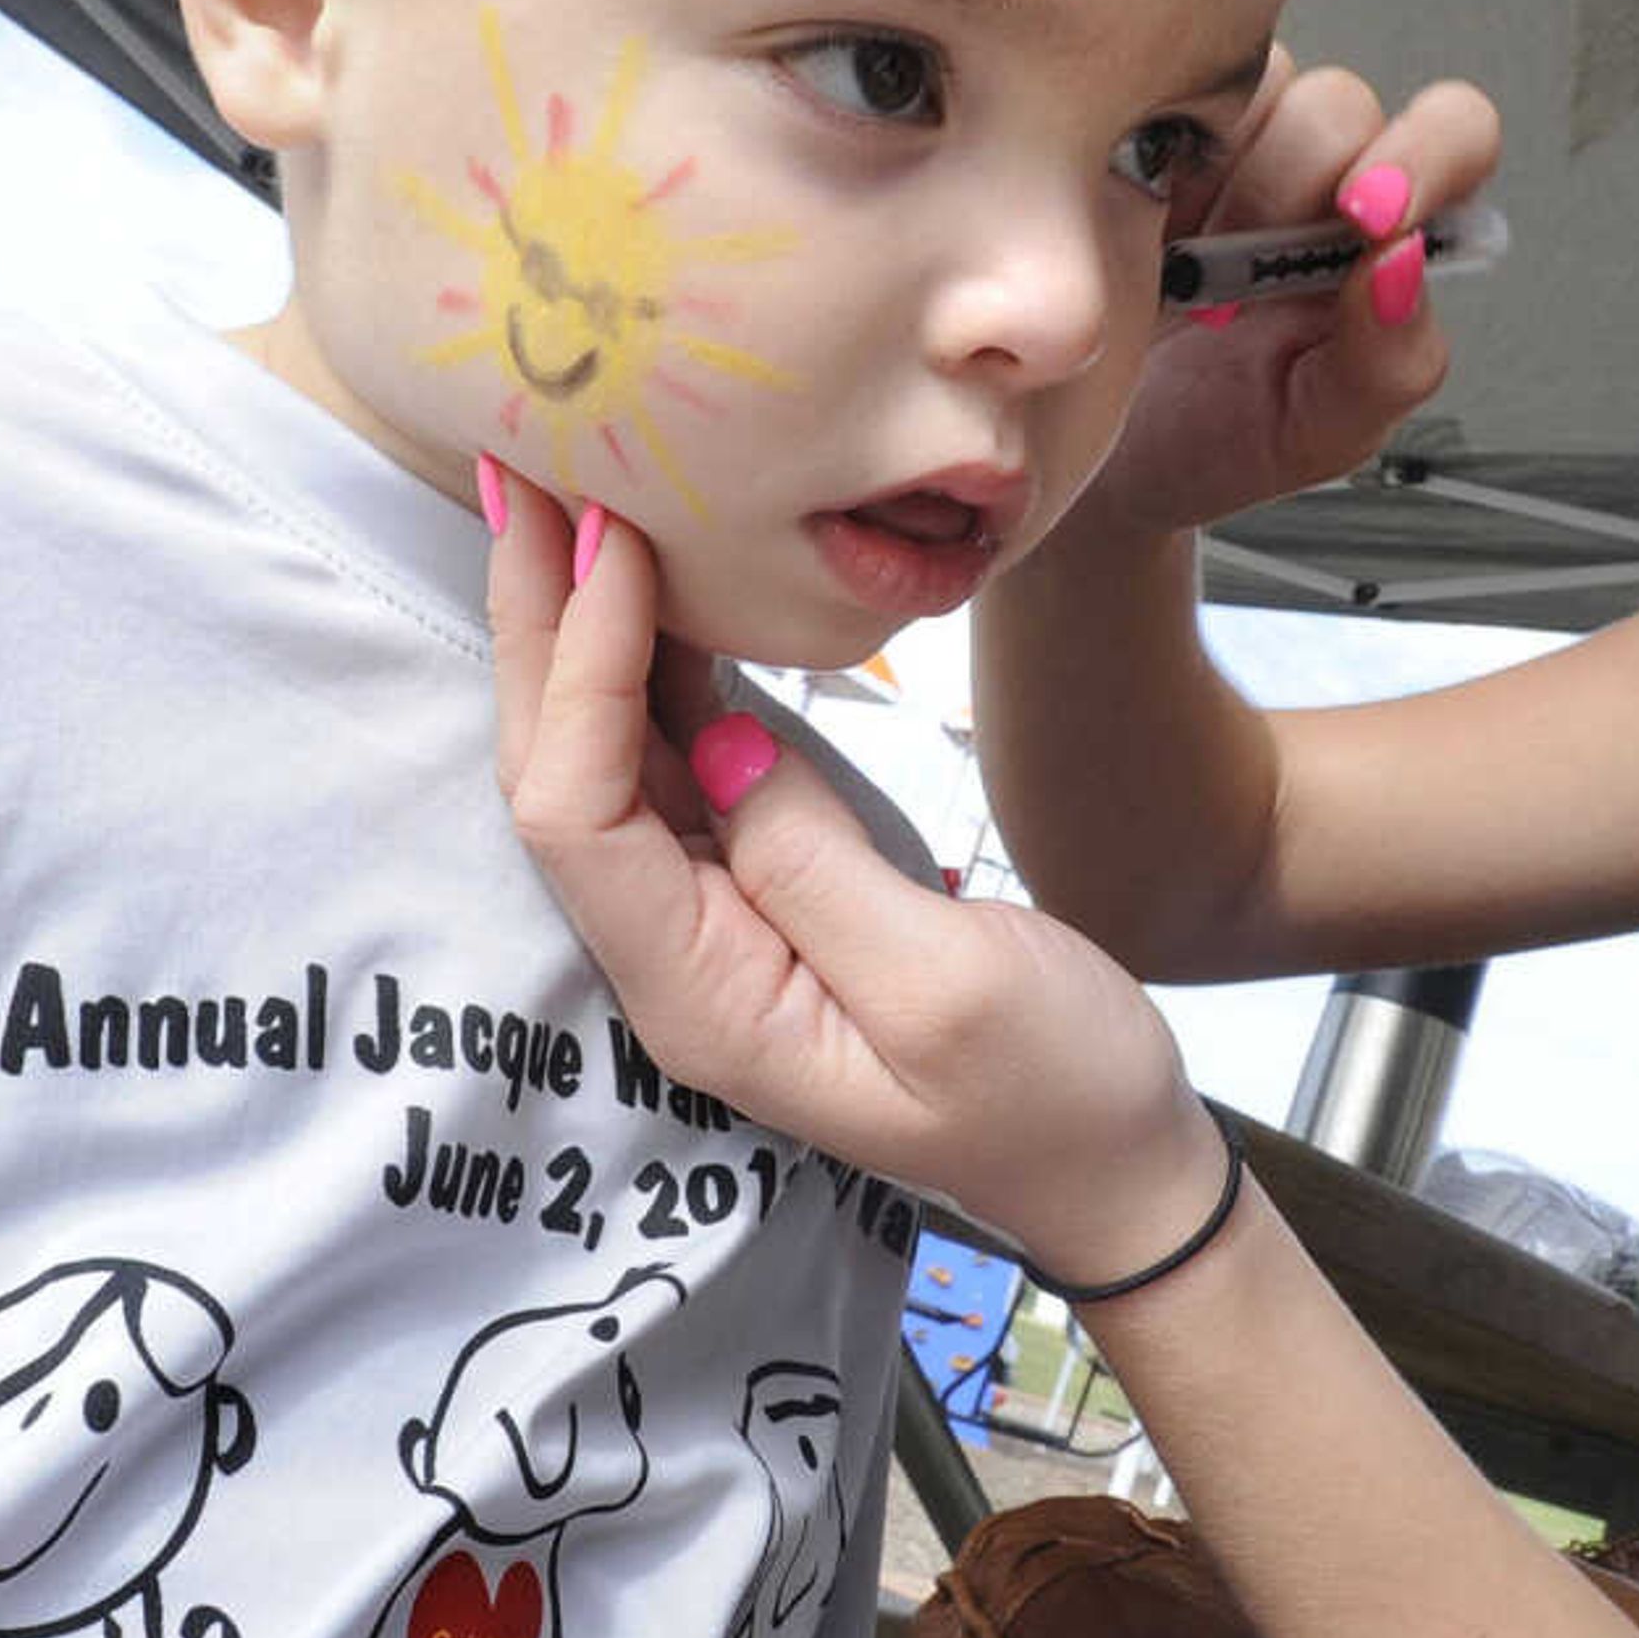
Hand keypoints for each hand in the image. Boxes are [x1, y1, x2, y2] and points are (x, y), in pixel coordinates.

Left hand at [486, 469, 1233, 1275]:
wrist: (1114, 1160)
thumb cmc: (1053, 1089)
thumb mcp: (949, 986)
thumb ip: (814, 866)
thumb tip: (718, 738)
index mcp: (702, 1000)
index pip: (578, 815)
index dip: (578, 672)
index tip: (612, 545)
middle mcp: (678, 961)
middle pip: (560, 776)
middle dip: (539, 627)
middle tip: (525, 477)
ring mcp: (718, 924)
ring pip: (610, 760)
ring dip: (584, 632)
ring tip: (569, 501)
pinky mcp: (768, 889)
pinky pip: (682, 765)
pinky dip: (663, 665)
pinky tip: (662, 583)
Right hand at [1085, 58, 1502, 538]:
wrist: (1092, 461)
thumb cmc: (1220, 440)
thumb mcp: (1319, 434)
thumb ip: (1389, 362)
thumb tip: (1403, 265)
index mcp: (1391, 234)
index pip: (1456, 134)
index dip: (1423, 154)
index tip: (1364, 215)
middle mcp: (1321, 172)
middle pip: (1339, 105)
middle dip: (1285, 191)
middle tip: (1234, 285)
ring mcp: (1231, 141)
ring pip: (1247, 86)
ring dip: (1210, 180)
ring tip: (1172, 271)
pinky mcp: (1144, 130)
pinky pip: (1153, 91)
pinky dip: (1140, 154)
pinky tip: (1129, 232)